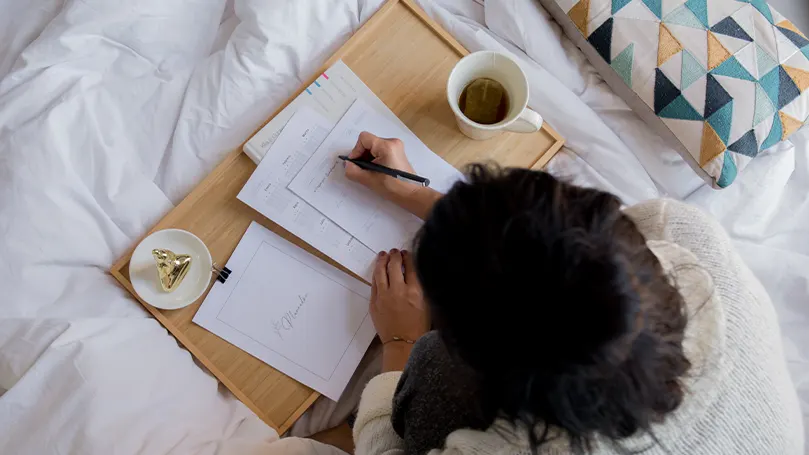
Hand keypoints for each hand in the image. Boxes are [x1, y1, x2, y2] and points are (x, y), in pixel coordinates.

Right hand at [345, 131, 442, 219]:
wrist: (411, 194)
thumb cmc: (392, 187)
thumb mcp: (369, 180)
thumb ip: (354, 171)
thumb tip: (347, 165)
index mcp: (386, 146)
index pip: (364, 138)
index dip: (356, 150)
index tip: (355, 164)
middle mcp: (392, 142)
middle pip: (369, 142)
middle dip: (362, 155)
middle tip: (361, 169)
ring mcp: (396, 146)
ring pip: (374, 147)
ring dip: (368, 158)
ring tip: (370, 171)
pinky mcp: (397, 152)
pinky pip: (380, 150)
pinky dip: (375, 158)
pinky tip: (376, 170)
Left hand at [371, 249, 428, 370]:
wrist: (403, 344)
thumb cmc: (419, 326)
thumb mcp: (427, 305)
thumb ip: (421, 287)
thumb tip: (414, 272)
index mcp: (415, 292)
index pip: (411, 267)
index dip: (408, 257)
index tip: (407, 253)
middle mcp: (398, 291)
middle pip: (394, 266)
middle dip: (395, 256)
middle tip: (395, 251)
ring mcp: (383, 296)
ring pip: (380, 272)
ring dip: (382, 261)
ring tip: (383, 255)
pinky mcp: (374, 303)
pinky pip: (374, 284)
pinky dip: (376, 274)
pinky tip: (378, 269)